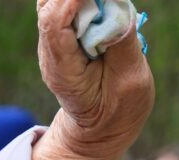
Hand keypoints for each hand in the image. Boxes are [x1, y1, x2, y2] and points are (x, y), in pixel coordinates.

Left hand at [32, 0, 154, 159]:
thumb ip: (122, 43)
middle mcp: (50, 54)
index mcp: (62, 69)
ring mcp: (53, 45)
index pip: (54, 25)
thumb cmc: (116, 109)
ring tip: (105, 6)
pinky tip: (103, 6)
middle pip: (49, 8)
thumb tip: (116, 8)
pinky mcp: (63, 38)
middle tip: (106, 2)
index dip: (72, 0)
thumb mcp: (128, 81)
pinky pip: (67, 8)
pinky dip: (83, 2)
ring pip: (54, 4)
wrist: (98, 127)